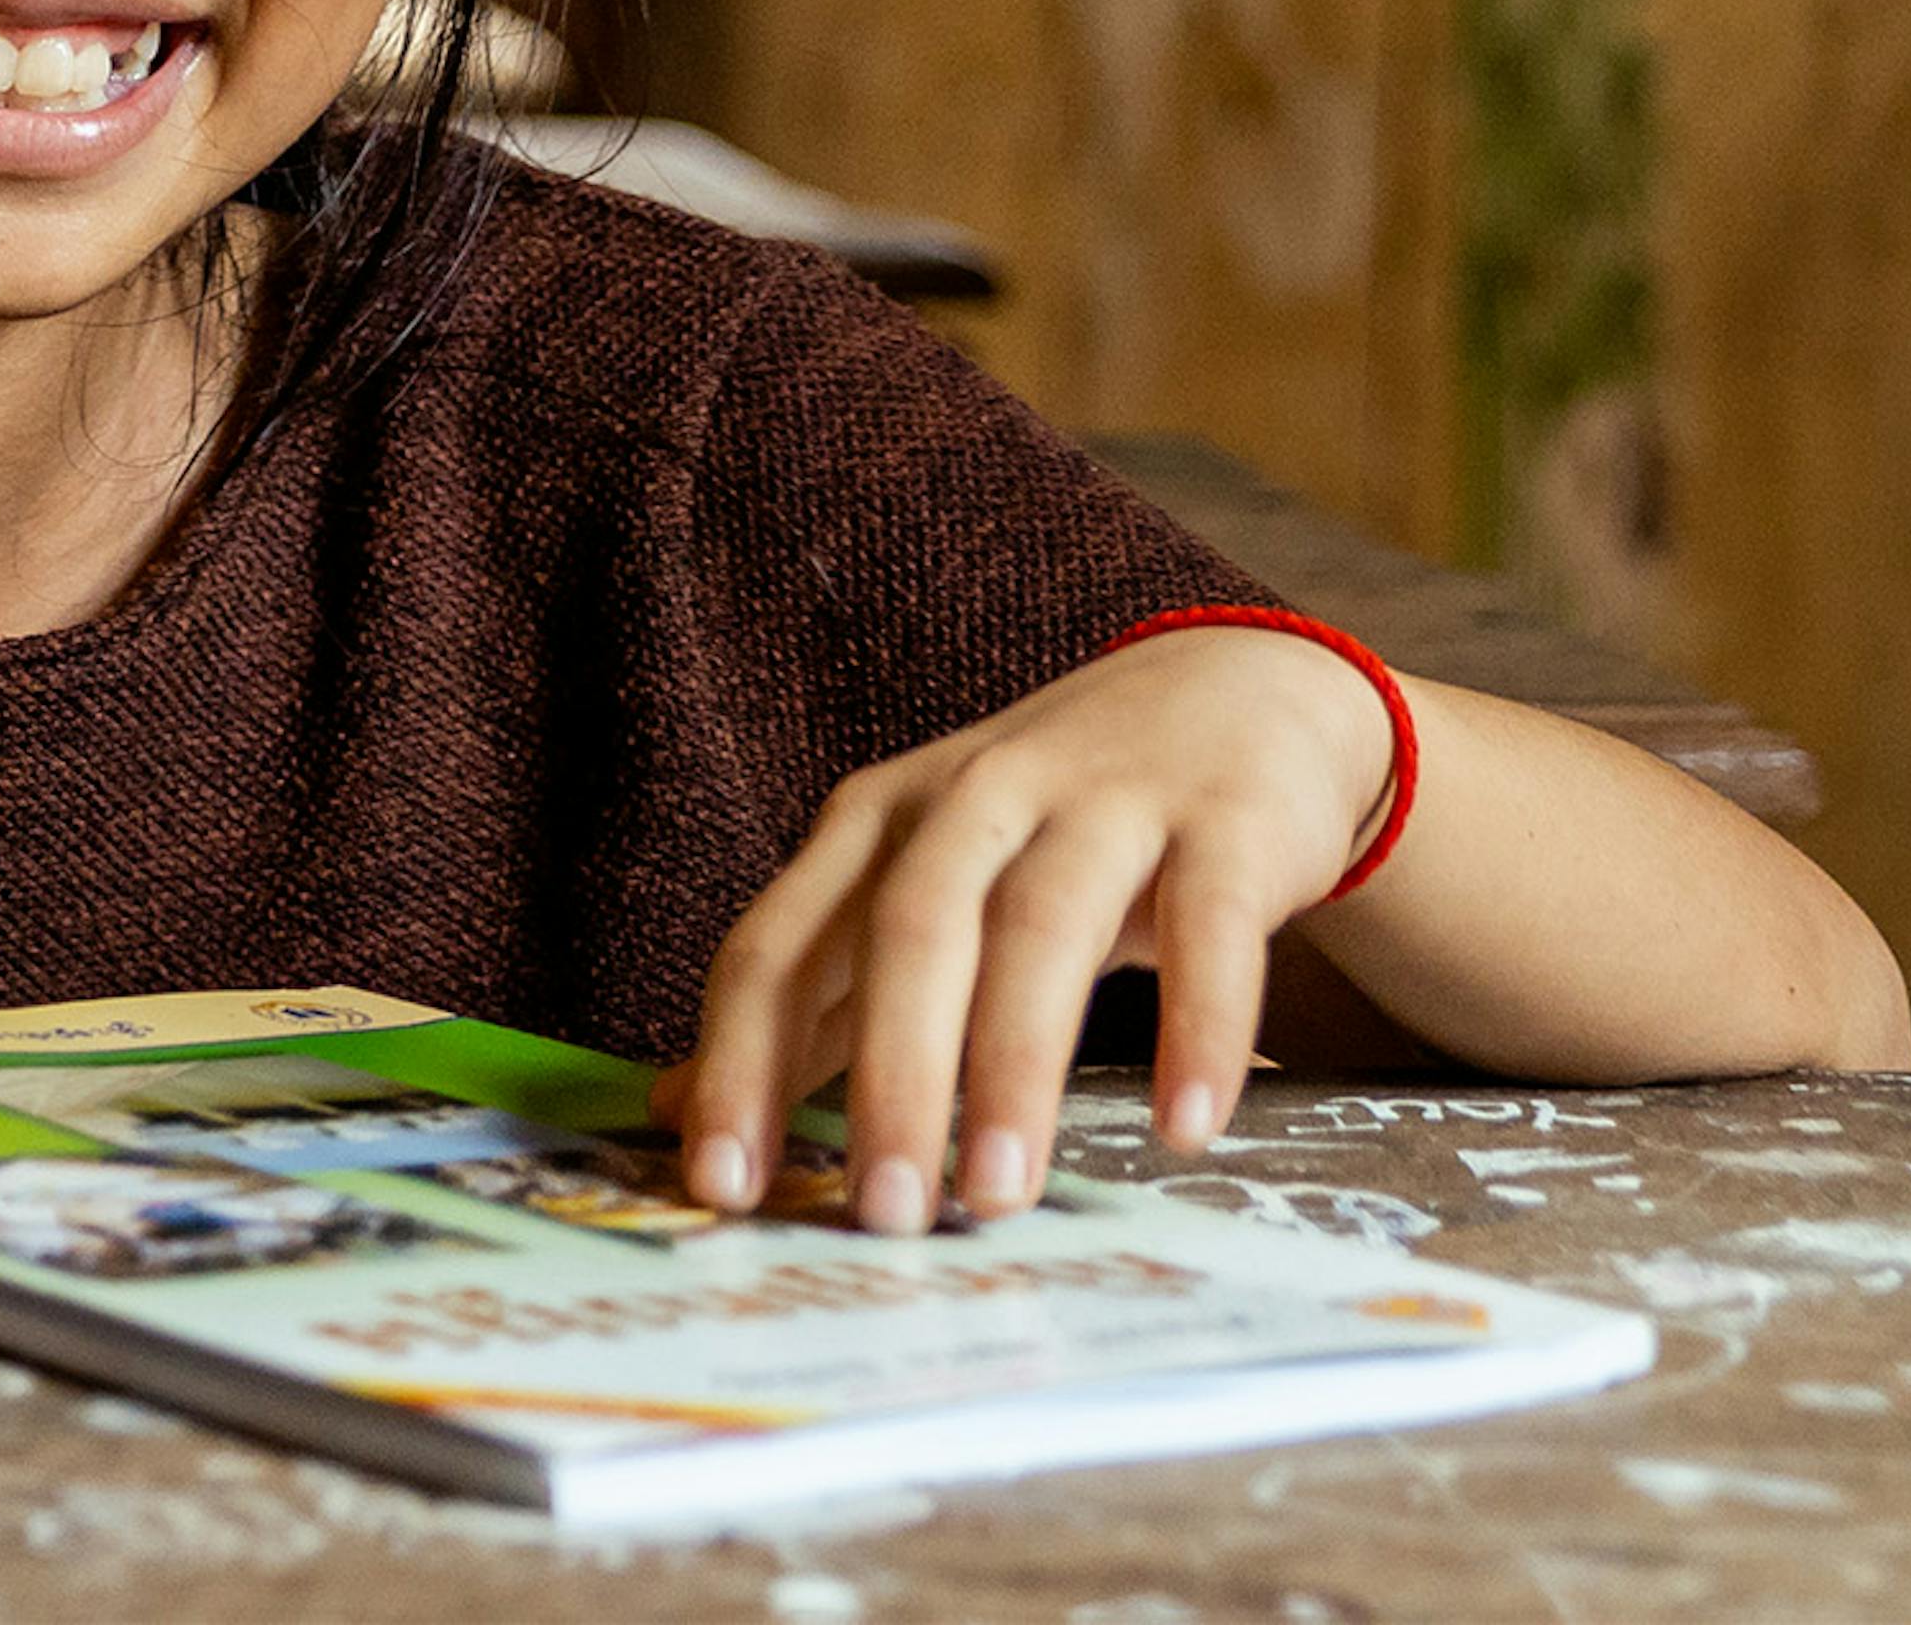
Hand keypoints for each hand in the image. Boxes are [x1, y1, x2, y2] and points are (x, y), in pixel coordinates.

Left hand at [664, 622, 1398, 1232]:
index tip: (721, 1187)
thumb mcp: (914, 886)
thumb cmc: (1047, 825)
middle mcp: (973, 800)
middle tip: (885, 1214)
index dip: (741, 1064)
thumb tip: (679, 1112)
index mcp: (874, 825)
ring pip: (1041, 931)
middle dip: (889, 1081)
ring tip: (1000, 1193)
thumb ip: (813, 996)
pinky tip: (1184, 1128)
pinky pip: (1207, 927)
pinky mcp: (1224, 822)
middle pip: (908, 936)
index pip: (778, 947)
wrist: (1230, 696)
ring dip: (1016, 1068)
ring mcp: (1101, 801)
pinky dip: (1198, 1028)